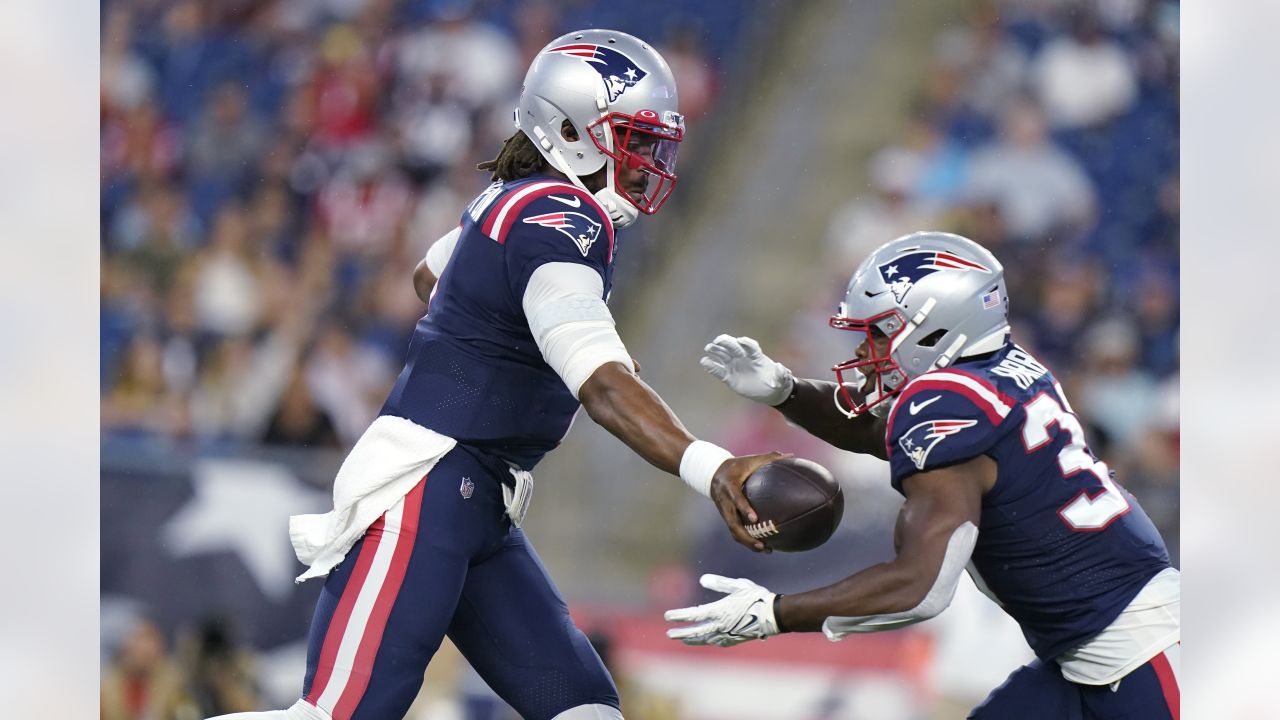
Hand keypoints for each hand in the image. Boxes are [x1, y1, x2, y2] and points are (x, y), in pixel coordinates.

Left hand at [665, 574, 779, 646]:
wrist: (773, 616)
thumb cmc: (756, 597)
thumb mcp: (738, 585)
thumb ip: (719, 583)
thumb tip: (701, 580)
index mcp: (719, 611)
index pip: (693, 615)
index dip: (678, 616)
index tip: (667, 616)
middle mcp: (720, 626)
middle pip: (696, 632)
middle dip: (681, 633)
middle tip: (669, 634)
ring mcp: (727, 635)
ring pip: (705, 639)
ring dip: (692, 639)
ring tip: (684, 639)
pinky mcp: (734, 640)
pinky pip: (717, 642)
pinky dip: (708, 641)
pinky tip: (706, 640)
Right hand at [700, 335, 793, 405]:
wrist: (769, 391)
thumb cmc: (776, 381)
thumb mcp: (781, 378)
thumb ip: (781, 373)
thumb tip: (781, 368)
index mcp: (756, 356)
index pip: (750, 346)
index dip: (746, 343)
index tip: (741, 341)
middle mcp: (743, 357)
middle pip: (733, 346)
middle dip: (727, 342)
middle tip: (718, 341)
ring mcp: (735, 366)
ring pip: (723, 355)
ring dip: (716, 350)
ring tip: (708, 348)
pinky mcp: (729, 376)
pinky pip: (718, 370)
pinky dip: (711, 366)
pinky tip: (705, 362)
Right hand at [711, 451, 789, 552]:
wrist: (712, 473)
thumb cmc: (736, 466)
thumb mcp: (749, 460)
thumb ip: (769, 458)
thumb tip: (790, 455)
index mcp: (729, 486)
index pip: (735, 498)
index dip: (743, 508)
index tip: (754, 518)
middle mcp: (725, 502)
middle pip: (732, 523)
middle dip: (746, 537)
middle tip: (761, 544)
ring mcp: (724, 512)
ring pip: (733, 531)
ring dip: (747, 543)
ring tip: (765, 549)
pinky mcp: (726, 517)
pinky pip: (735, 531)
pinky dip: (747, 540)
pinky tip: (762, 545)